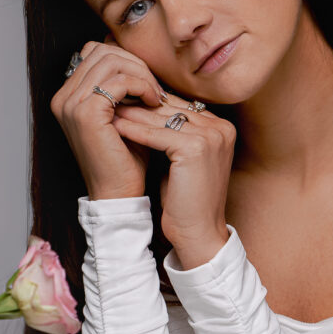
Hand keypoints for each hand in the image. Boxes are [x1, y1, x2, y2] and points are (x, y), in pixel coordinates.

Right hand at [50, 36, 165, 200]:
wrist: (118, 193)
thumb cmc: (124, 157)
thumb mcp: (122, 114)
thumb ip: (121, 87)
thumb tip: (136, 56)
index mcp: (68, 96)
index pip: (95, 51)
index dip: (125, 59)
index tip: (147, 80)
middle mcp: (63, 97)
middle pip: (102, 50)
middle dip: (135, 63)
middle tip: (155, 87)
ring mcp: (71, 104)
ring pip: (111, 60)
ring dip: (141, 74)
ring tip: (156, 95)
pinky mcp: (86, 113)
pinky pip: (119, 81)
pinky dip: (141, 86)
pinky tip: (154, 101)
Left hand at [111, 83, 235, 261]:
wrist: (198, 232)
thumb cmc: (186, 200)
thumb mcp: (182, 159)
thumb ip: (175, 134)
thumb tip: (148, 111)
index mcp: (223, 129)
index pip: (182, 107)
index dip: (152, 105)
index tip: (127, 102)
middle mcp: (222, 129)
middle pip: (173, 109)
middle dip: (142, 106)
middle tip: (113, 100)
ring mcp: (212, 137)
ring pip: (163, 119)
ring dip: (134, 115)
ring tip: (109, 111)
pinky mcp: (196, 147)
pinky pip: (158, 134)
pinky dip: (135, 131)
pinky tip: (115, 127)